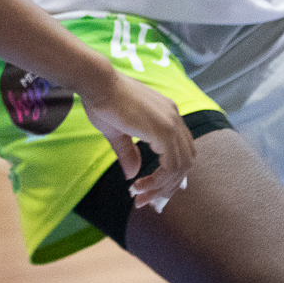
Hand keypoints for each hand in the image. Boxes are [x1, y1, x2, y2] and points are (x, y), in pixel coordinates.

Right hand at [79, 73, 194, 212]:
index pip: (181, 151)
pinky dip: (159, 180)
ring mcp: (171, 122)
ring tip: (142, 197)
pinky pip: (171, 165)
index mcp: (168, 115)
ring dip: (162, 187)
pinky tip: (140, 186)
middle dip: (169, 185)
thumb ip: (129, 152)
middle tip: (149, 199)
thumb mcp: (119, 132)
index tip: (149, 189)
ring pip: (181, 166)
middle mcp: (174, 117)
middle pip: (186, 161)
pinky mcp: (164, 129)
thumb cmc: (103, 102)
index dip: (169, 175)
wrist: (97, 82)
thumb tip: (132, 173)